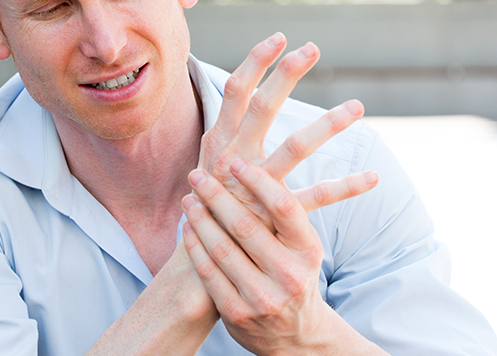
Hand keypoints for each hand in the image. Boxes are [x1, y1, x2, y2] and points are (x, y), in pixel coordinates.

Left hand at [181, 158, 379, 354]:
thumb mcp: (302, 246)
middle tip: (197, 175)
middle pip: (245, 226)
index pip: (284, 207)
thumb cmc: (294, 274)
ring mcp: (263, 298)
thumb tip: (256, 162)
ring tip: (188, 198)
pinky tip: (188, 228)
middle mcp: (289, 275)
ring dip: (200, 219)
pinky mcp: (238, 314)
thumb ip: (284, 215)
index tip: (235, 162)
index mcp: (308, 251)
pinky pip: (209, 274)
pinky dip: (195, 247)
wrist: (296, 334)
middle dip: (216, 196)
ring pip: (222, 249)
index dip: (258, 181)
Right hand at [198, 33, 367, 225]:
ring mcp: (254, 187)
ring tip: (358, 106)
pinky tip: (373, 177)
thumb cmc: (207, 205)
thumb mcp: (209, 162)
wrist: (199, 260)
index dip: (255, 62)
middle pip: (261, 107)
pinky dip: (346, 187)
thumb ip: (228, 132)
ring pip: (294, 147)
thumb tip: (244, 95)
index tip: (279, 37)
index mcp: (219, 142)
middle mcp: (234, 159)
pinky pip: (315, 198)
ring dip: (328, 124)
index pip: (235, 91)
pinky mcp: (273, 216)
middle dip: (286, 74)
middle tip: (312, 48)